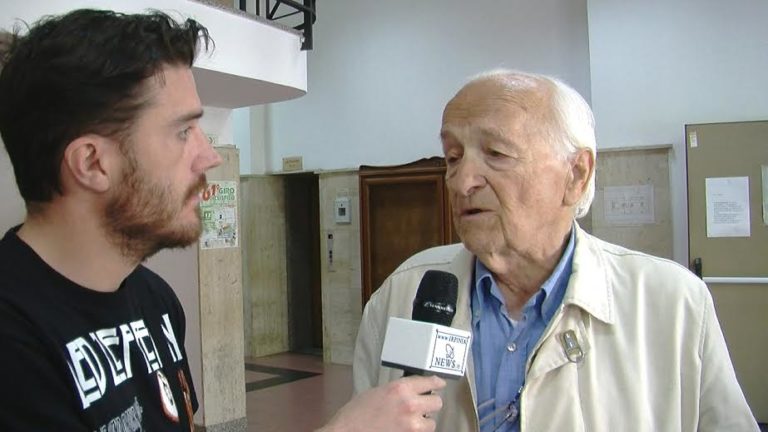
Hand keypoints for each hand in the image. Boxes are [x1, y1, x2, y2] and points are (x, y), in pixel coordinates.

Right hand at [317, 375, 445, 431]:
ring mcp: (411, 424)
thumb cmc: (356, 413)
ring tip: (410, 422)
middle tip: (423, 405)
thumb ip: (398, 390)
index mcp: (400, 388)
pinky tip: (405, 430)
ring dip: (424, 421)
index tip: (439, 384)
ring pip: (432, 422)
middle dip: (430, 404)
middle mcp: (410, 404)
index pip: (429, 382)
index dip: (436, 383)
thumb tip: (412, 391)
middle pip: (437, 402)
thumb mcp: (378, 392)